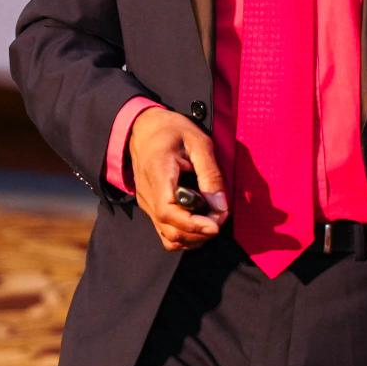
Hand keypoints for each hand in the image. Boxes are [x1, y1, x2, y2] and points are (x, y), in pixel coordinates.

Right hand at [125, 108, 227, 250]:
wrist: (144, 128)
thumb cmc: (171, 130)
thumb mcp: (198, 142)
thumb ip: (210, 174)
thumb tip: (220, 205)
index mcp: (158, 174)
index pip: (169, 212)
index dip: (193, 225)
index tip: (216, 225)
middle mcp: (148, 195)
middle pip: (171, 231)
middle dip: (201, 232)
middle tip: (221, 216)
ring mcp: (147, 204)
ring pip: (169, 237)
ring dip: (195, 237)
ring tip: (213, 219)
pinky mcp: (151, 208)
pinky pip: (166, 232)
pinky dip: (186, 236)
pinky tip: (200, 222)